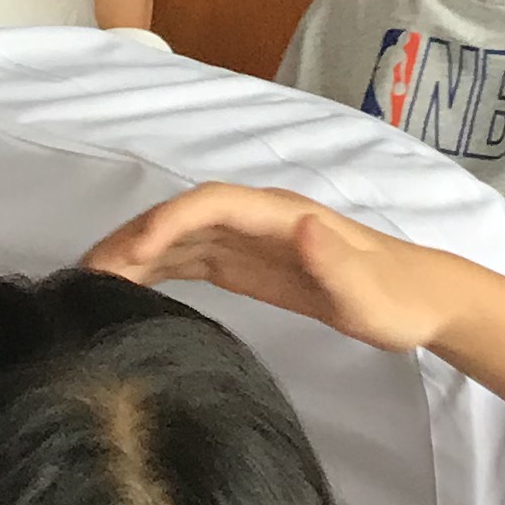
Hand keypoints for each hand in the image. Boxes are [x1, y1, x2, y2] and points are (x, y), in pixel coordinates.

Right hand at [84, 185, 478, 356]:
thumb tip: (299, 222)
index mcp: (281, 216)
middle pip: (184, 216)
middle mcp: (259, 220)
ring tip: (92, 283)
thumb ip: (333, 259)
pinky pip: (193, 259)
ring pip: (181, 237)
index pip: (212, 205)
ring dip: (137, 253)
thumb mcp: (367, 290)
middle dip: (134, 237)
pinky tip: (132, 288)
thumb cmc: (395, 297)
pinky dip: (158, 268)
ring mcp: (252, 242)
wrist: (419, 300)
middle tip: (85, 273)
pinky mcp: (250, 266)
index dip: (168, 222)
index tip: (129, 255)